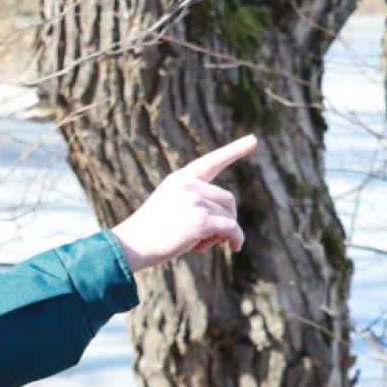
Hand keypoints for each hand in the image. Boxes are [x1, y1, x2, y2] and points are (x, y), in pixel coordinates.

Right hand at [110, 135, 257, 272]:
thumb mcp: (169, 207)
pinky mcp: (201, 220)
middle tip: (210, 237)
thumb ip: (195, 204)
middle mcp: (188, 185)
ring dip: (222, 234)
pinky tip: (234, 247)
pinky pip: (231, 229)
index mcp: (179, 179)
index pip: (211, 162)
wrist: (131, 245)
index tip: (254, 140)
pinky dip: (236, 239)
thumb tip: (230, 226)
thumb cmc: (149, 232)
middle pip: (227, 199)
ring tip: (202, 244)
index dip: (234, 150)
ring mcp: (195, 201)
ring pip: (229, 217)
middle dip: (225, 218)